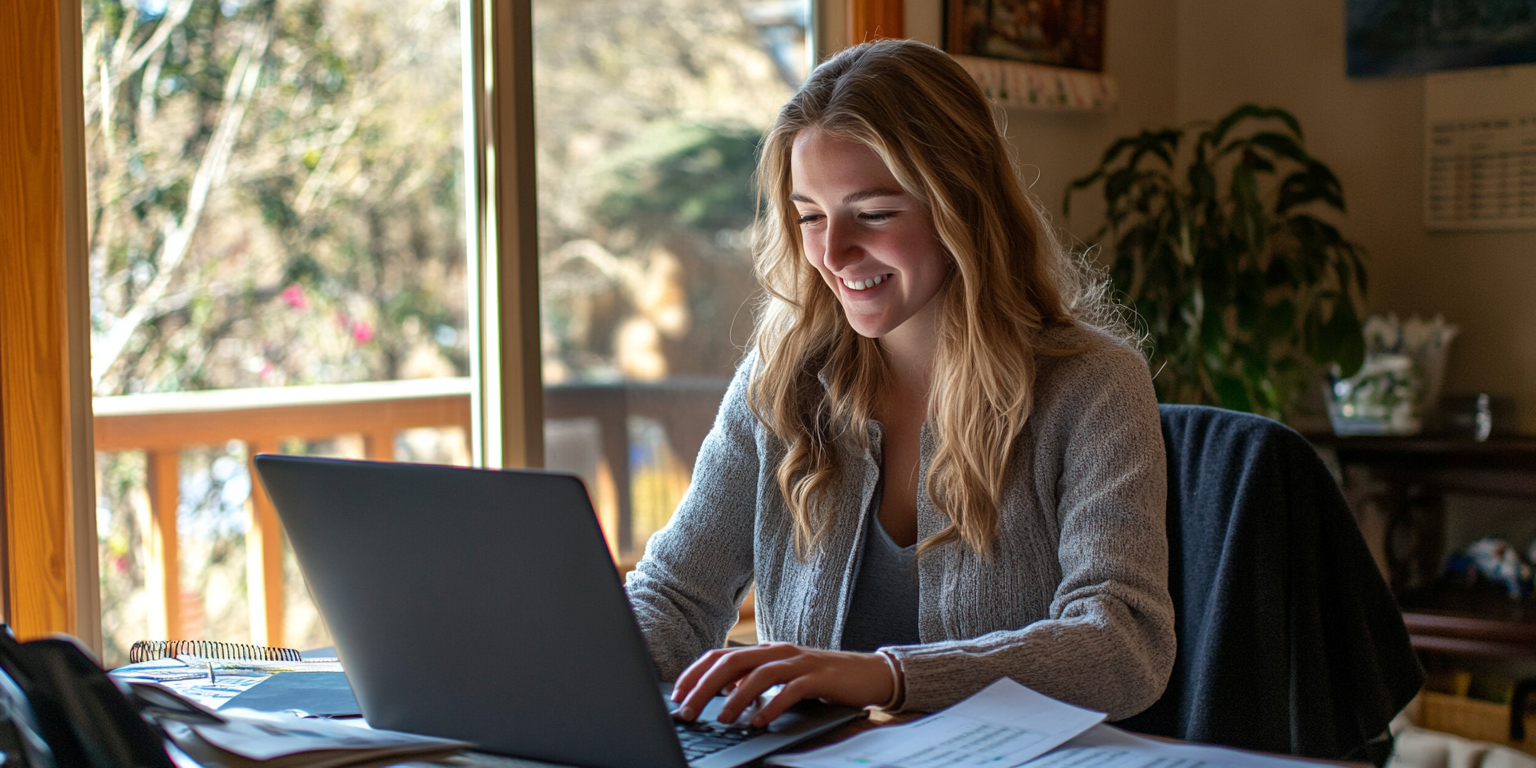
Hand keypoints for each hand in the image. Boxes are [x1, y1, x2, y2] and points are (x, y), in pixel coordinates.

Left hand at [669, 643, 894, 727]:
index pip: (721, 655)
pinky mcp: (818, 678)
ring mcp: (799, 663)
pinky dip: (772, 706)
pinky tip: (759, 722)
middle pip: (732, 662)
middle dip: (704, 686)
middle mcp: (778, 651)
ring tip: (721, 720)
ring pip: (758, 675)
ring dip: (735, 699)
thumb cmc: (821, 679)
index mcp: (765, 650)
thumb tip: (722, 693)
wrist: (868, 673)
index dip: (696, 673)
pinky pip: (790, 690)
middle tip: (687, 710)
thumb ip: (754, 681)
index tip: (677, 694)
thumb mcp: (782, 678)